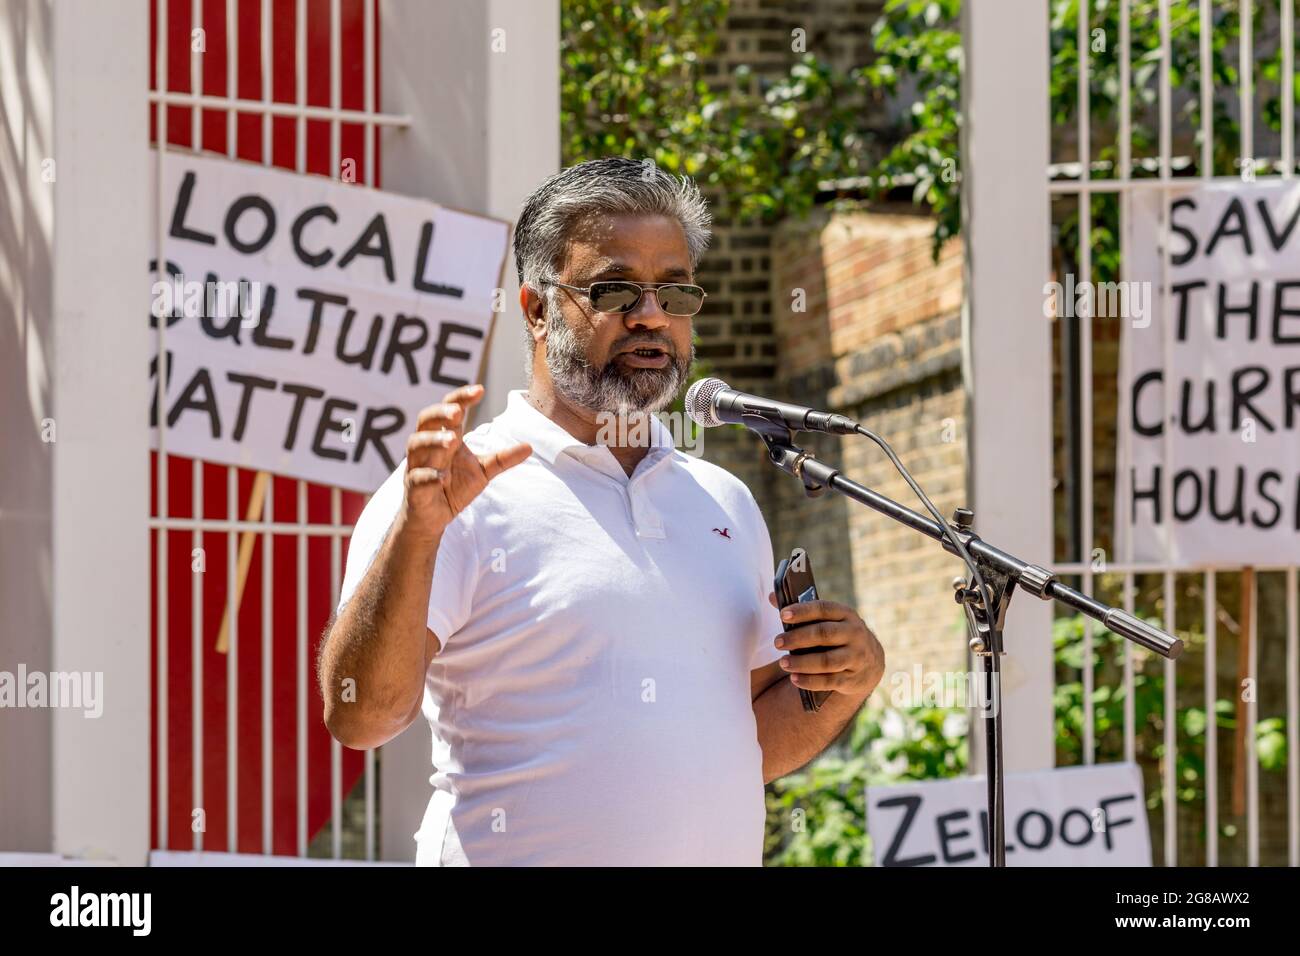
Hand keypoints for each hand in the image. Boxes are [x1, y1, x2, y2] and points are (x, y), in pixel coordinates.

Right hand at [402, 383, 531, 539]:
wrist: (433, 518)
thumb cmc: (454, 488)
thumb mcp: (482, 471)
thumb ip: (502, 458)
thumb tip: (530, 447)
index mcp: (445, 437)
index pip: (449, 409)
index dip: (462, 398)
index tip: (480, 390)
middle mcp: (428, 447)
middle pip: (426, 420)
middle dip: (440, 413)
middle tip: (458, 412)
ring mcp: (418, 466)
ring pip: (416, 444)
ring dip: (433, 440)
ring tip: (452, 440)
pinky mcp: (414, 489)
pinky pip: (416, 478)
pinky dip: (428, 475)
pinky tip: (442, 477)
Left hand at [768, 593, 884, 698]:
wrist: (870, 662)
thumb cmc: (838, 635)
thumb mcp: (828, 620)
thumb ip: (802, 610)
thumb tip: (772, 597)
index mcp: (846, 614)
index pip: (823, 609)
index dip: (802, 611)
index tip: (783, 614)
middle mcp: (854, 634)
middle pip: (824, 634)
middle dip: (798, 638)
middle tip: (777, 642)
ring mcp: (856, 657)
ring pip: (827, 661)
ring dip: (803, 662)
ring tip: (783, 663)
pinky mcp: (853, 679)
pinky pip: (830, 681)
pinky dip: (811, 681)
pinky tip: (794, 679)